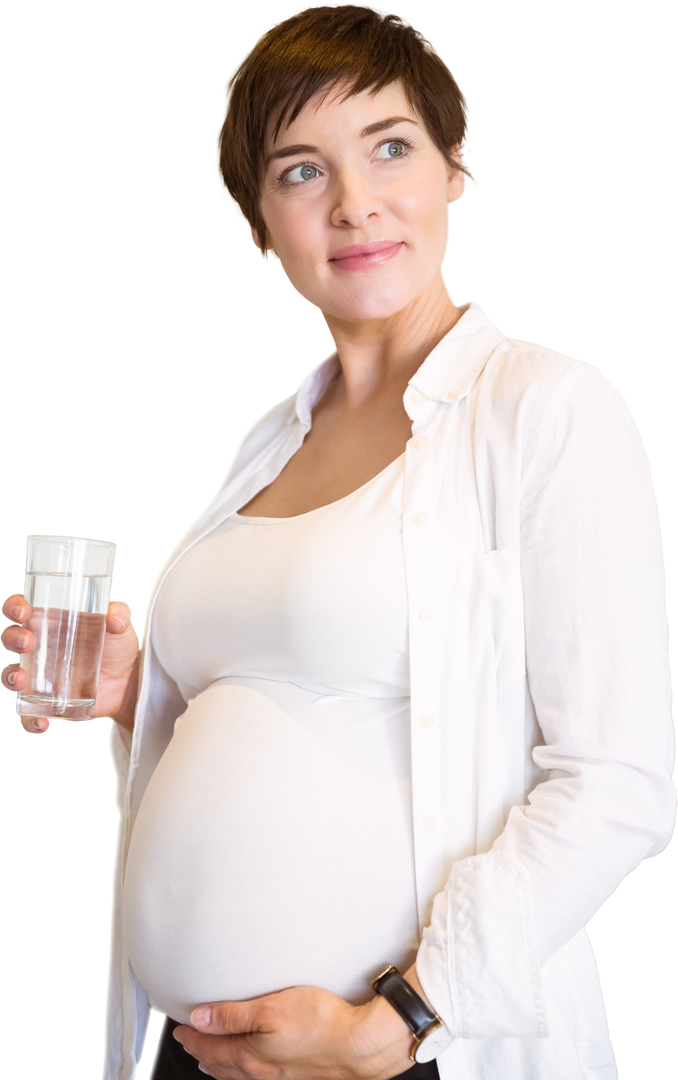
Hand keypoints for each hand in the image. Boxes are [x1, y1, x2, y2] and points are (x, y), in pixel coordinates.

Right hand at [1, 590, 140, 735]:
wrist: (130, 683)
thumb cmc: (118, 647)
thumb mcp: (122, 625)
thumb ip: (121, 614)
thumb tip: (113, 620)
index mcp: (48, 621)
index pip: (19, 609)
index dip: (13, 606)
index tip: (22, 611)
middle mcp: (37, 648)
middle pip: (9, 639)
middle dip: (11, 638)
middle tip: (27, 641)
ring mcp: (38, 677)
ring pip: (9, 676)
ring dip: (9, 677)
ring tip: (22, 680)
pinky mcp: (45, 703)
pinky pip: (27, 714)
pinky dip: (29, 721)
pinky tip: (43, 723)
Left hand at [172, 973, 420, 1079]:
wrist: (359, 1046)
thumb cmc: (320, 1024)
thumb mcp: (270, 1008)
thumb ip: (232, 1014)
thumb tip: (199, 1018)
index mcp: (249, 1055)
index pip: (209, 1047)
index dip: (191, 1037)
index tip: (180, 1029)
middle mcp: (260, 1071)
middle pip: (220, 1064)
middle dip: (201, 1053)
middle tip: (189, 1042)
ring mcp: (278, 1076)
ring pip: (238, 1074)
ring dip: (220, 1066)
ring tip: (212, 1060)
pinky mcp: (295, 1075)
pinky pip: (257, 1077)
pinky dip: (243, 1071)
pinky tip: (252, 1066)